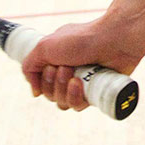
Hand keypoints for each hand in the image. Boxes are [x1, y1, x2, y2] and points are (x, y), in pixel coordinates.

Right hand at [20, 13, 144, 111]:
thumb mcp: (45, 46)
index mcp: (56, 60)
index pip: (40, 83)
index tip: (50, 67)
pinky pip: (78, 106)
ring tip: (75, 75)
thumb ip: (29, 66)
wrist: (114, 39)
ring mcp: (83, 83)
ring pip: (62, 103)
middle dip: (53, 83)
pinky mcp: (95, 92)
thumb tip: (35, 92)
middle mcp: (69, 72)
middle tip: (65, 67)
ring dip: (63, 90)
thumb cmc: (82, 38)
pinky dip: (75, 97)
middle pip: (50, 94)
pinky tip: (80, 84)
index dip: (41, 80)